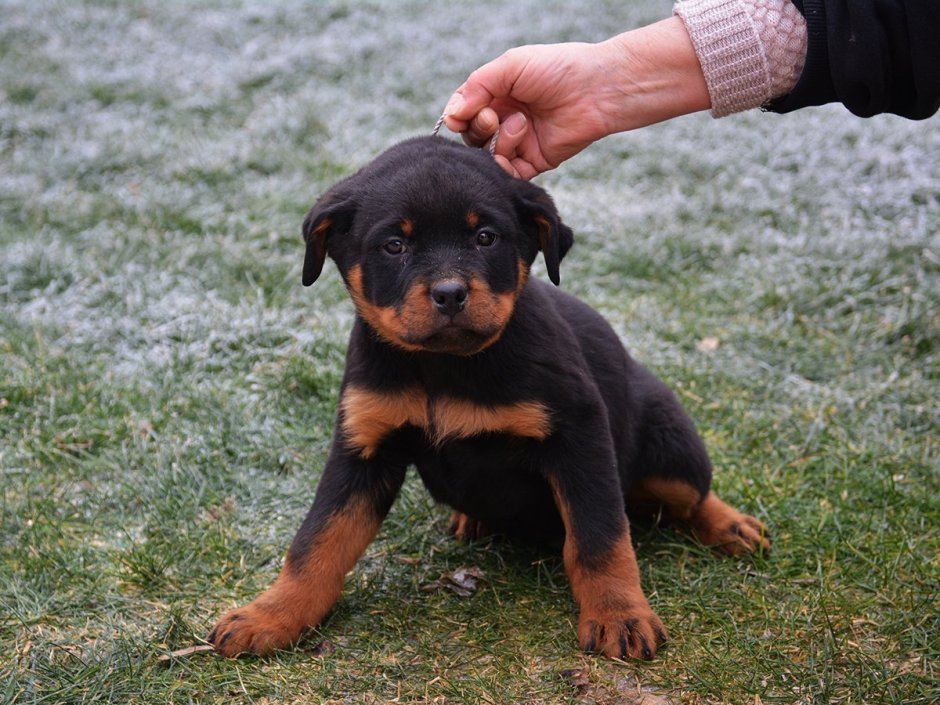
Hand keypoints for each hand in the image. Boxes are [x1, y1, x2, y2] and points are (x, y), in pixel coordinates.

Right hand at [443, 17, 709, 178]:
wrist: (597, 89)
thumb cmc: (557, 69)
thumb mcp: (510, 67)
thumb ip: (477, 87)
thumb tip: (450, 117)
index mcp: (497, 95)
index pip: (463, 112)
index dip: (458, 117)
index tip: (459, 117)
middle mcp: (505, 119)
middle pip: (472, 137)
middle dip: (477, 128)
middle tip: (492, 117)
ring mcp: (519, 143)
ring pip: (487, 157)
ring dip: (497, 141)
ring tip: (519, 122)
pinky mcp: (534, 162)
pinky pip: (508, 174)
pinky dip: (505, 164)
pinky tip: (519, 142)